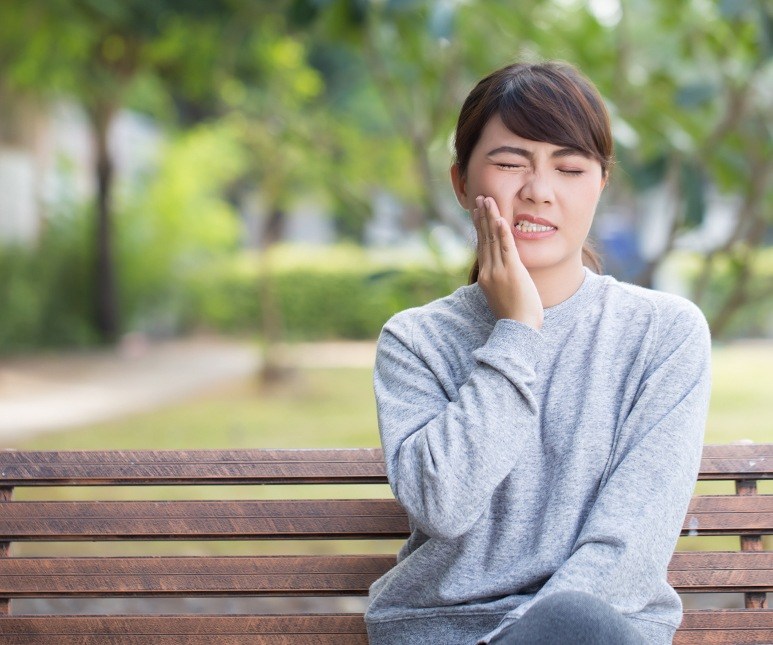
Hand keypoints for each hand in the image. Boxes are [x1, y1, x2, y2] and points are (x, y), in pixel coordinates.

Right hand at [473, 196, 543, 329]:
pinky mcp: (512, 272)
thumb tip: (502, 275)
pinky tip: (501, 219)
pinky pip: (507, 248)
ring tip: (488, 201)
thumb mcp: (502, 296)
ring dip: (491, 218)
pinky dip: (503, 233)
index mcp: (485, 276)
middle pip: (484, 239)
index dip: (479, 228)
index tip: (477, 213)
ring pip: (493, 240)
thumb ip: (499, 281)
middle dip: (482, 217)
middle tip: (479, 199)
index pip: (482, 246)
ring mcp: (499, 271)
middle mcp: (489, 271)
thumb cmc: (514, 317)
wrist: (518, 329)